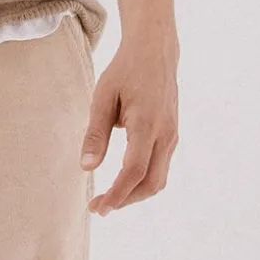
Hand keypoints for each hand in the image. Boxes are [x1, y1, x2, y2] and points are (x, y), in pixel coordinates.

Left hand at [79, 15, 179, 214]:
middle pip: (151, 183)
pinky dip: (142, 181)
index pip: (134, 170)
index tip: (99, 208)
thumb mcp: (103, 97)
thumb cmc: (125, 71)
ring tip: (108, 198)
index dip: (117, 193)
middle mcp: (166, 134)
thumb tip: (87, 167)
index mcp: (147, 124)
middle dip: (125, 200)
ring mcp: (172, 135)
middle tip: (98, 207)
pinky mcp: (172, 135)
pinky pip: (160, 167)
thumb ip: (95, 134)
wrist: (155, 51)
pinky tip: (123, 181)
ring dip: (134, 193)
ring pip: (158, 179)